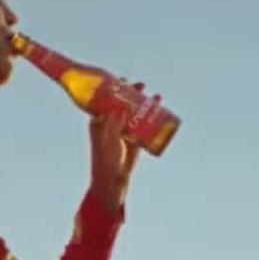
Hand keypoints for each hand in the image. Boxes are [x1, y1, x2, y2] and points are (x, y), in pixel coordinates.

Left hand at [88, 82, 145, 212]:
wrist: (113, 179)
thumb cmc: (106, 160)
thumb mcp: (108, 141)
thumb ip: (112, 126)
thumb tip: (120, 109)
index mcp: (99, 121)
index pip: (105, 99)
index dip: (113, 88)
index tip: (122, 80)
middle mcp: (111, 123)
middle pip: (122, 102)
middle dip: (131, 93)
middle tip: (141, 85)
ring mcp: (124, 129)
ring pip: (135, 112)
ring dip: (143, 102)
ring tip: (155, 96)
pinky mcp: (135, 138)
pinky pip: (144, 123)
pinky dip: (152, 115)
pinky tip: (160, 108)